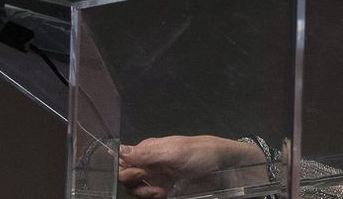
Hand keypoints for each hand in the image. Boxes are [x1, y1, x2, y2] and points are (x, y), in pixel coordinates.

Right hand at [117, 135, 267, 198]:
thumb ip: (147, 154)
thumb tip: (119, 150)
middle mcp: (149, 162)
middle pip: (128, 178)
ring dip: (145, 193)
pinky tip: (164, 194)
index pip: (123, 161)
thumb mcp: (174, 152)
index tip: (137, 177)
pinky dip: (154, 196)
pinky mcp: (165, 186)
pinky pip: (150, 194)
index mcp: (148, 149)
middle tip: (154, 188)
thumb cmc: (199, 153)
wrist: (223, 165)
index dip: (124, 171)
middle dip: (136, 186)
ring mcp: (157, 175)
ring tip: (160, 192)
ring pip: (138, 189)